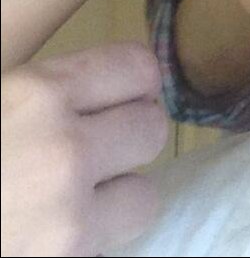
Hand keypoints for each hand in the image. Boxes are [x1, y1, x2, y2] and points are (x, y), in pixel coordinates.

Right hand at [0, 44, 167, 256]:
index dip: (133, 84)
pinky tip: (49, 237)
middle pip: (153, 127)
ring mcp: (69, 216)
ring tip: (70, 204)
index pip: (138, 67)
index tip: (116, 99)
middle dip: (127, 141)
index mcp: (37, 94)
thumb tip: (101, 97)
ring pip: (145, 197)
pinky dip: (91, 242)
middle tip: (92, 155)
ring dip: (115, 202)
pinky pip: (111, 245)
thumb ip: (43, 98)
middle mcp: (64, 149)